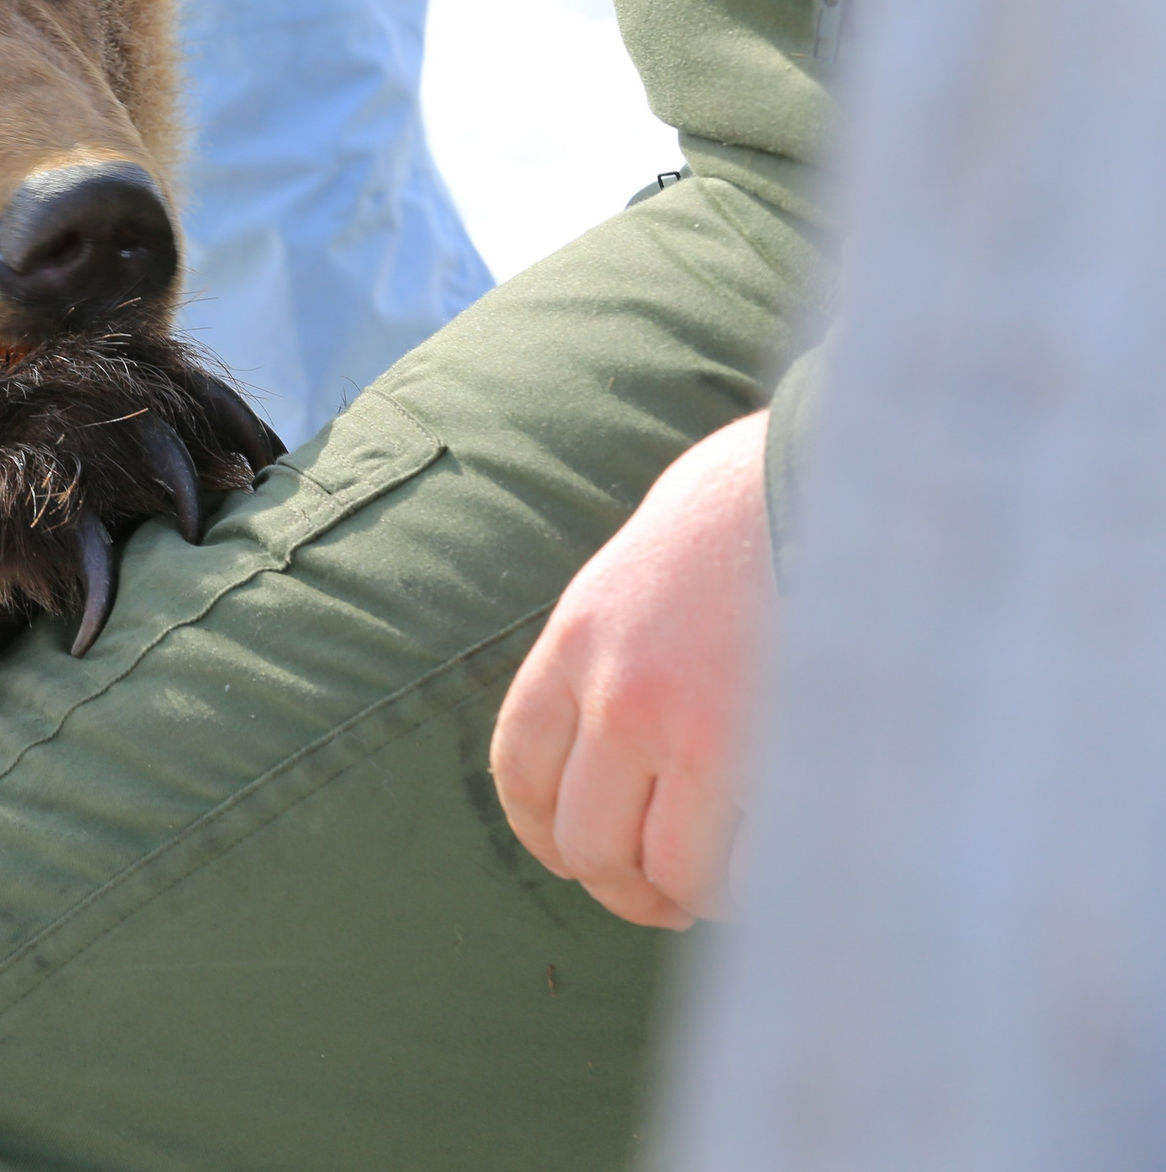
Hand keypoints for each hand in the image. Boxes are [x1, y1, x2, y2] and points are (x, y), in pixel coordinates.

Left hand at [489, 410, 772, 929]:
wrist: (846, 467)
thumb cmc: (756, 510)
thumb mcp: (646, 565)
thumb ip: (616, 648)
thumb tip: (620, 743)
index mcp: (577, 639)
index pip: (520, 773)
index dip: (545, 835)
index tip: (580, 857)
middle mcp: (621, 691)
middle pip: (586, 842)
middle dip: (624, 886)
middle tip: (665, 895)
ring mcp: (697, 728)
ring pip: (665, 871)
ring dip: (691, 898)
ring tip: (726, 892)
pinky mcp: (777, 756)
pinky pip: (745, 870)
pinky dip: (758, 892)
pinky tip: (780, 874)